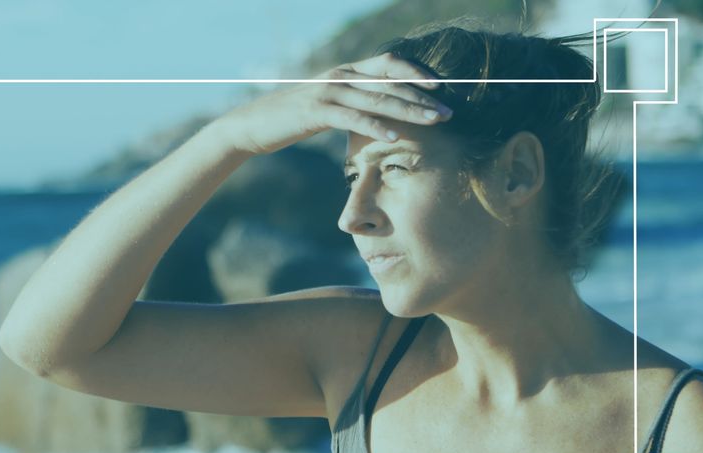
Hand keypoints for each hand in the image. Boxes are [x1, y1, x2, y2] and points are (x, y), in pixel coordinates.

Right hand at [209, 53, 451, 155]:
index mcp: (345, 72)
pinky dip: (376, 127)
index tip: (442, 89)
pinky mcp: (316, 111)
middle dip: (423, 97)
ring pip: (378, 99)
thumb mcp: (326, 106)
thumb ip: (351, 103)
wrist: (253, 125)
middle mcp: (340, 75)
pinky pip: (353, 118)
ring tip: (433, 122)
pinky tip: (395, 137)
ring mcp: (328, 91)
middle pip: (390, 82)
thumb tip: (377, 113)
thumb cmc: (291, 119)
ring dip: (409, 111)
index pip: (389, 64)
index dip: (417, 73)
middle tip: (448, 112)